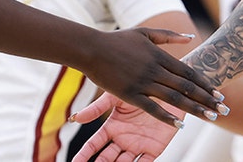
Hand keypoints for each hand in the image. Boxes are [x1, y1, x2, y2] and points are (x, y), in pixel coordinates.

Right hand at [70, 92, 185, 161]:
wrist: (168, 87)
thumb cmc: (142, 87)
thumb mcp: (116, 97)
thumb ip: (97, 108)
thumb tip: (74, 118)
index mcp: (112, 127)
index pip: (94, 144)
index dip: (84, 154)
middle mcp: (123, 139)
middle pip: (106, 157)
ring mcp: (137, 145)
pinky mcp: (153, 149)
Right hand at [78, 28, 225, 129]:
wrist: (91, 48)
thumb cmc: (118, 39)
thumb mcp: (146, 33)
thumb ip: (169, 36)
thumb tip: (190, 38)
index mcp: (160, 56)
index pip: (189, 73)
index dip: (206, 84)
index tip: (219, 93)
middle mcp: (155, 70)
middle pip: (187, 87)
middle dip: (207, 99)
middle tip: (223, 109)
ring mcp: (143, 83)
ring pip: (174, 99)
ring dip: (194, 108)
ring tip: (210, 117)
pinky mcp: (130, 94)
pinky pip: (151, 108)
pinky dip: (166, 117)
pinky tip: (179, 125)